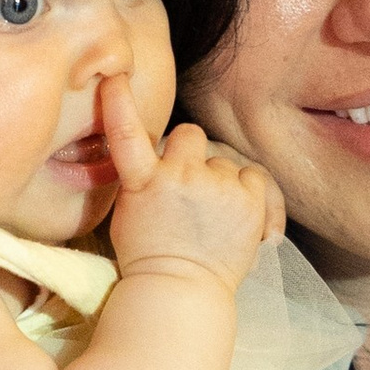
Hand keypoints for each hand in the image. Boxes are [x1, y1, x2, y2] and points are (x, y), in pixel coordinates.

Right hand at [99, 75, 284, 293]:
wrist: (180, 292)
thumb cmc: (151, 257)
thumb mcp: (130, 213)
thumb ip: (144, 179)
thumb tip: (158, 154)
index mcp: (143, 182)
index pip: (128, 134)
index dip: (119, 103)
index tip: (115, 78)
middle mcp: (179, 176)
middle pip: (189, 134)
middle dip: (189, 153)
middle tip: (189, 188)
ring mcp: (216, 187)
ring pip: (223, 159)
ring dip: (220, 178)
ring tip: (213, 214)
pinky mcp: (248, 200)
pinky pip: (254, 175)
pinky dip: (248, 191)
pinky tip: (237, 216)